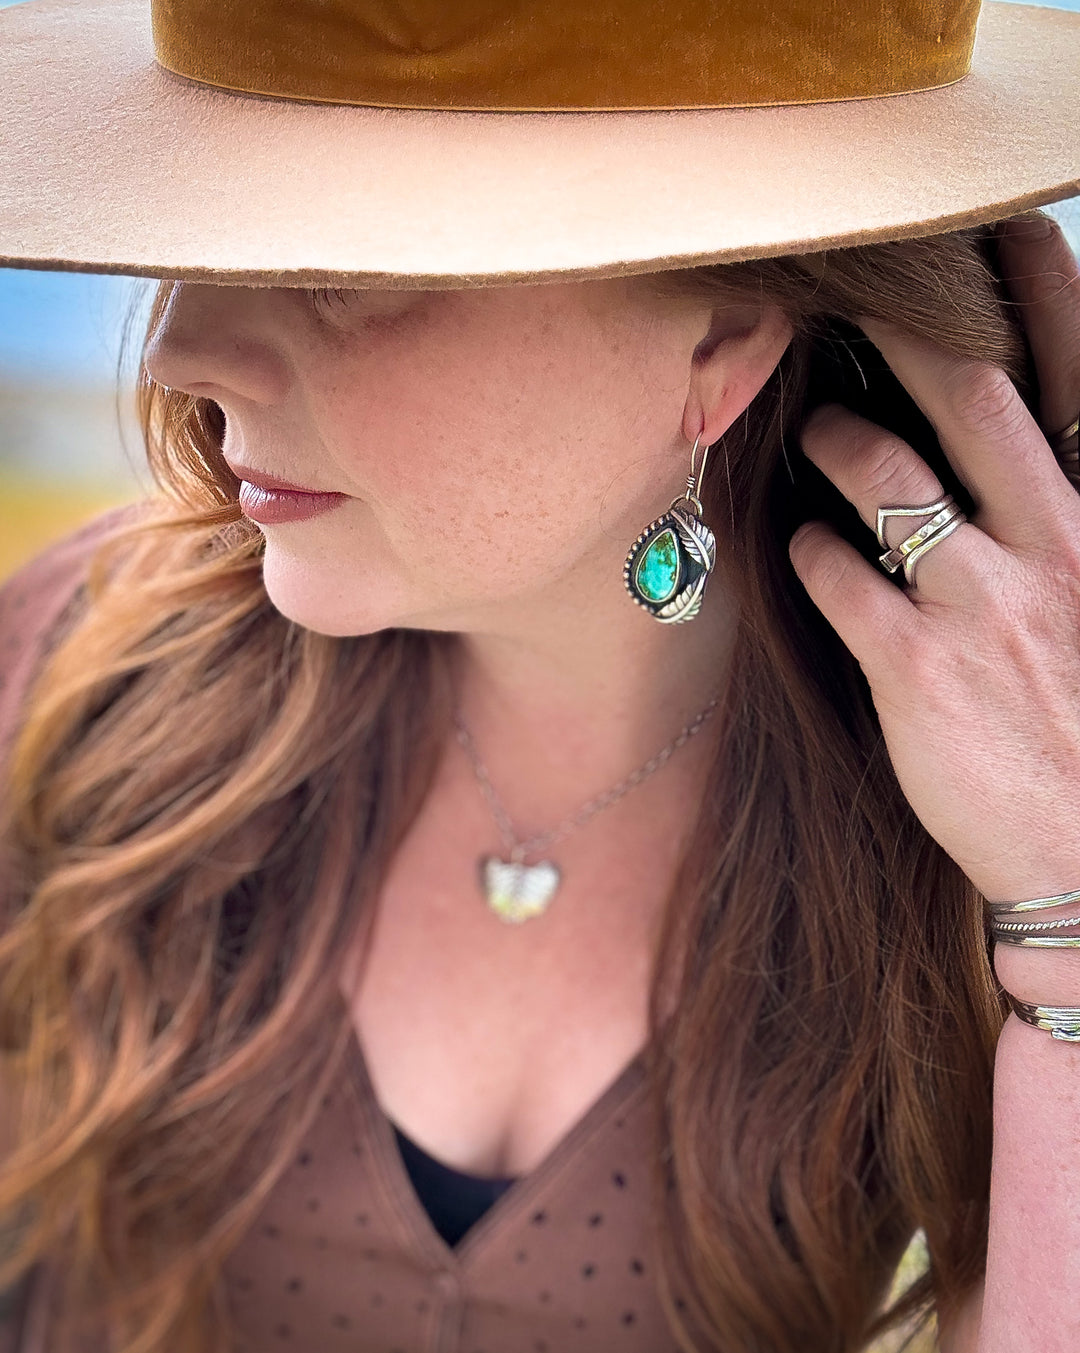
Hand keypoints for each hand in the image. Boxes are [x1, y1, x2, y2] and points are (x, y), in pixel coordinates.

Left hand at [787, 214, 1079, 903]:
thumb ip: (1060, 529)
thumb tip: (1014, 475)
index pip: (1077, 387)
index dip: (1047, 300)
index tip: (1007, 235)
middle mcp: (1056, 549)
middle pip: (976, 403)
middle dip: (916, 333)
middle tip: (857, 300)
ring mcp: (983, 606)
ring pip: (891, 479)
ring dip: (841, 441)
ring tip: (818, 434)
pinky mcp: (916, 669)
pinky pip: (840, 579)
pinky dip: (807, 552)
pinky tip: (799, 549)